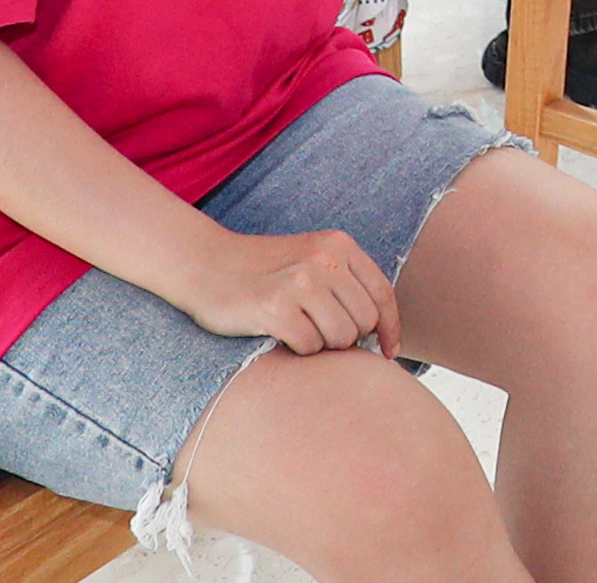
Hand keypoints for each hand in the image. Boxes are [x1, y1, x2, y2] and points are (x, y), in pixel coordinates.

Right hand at [185, 228, 399, 356]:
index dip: (391, 328)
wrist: (205, 264)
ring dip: (322, 344)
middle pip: (364, 322)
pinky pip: (309, 347)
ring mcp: (299, 282)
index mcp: (338, 245)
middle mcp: (323, 259)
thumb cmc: (263, 271)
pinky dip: (298, 349)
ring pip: (340, 338)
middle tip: (318, 332)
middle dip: (347, 338)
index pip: (382, 293)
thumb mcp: (311, 260)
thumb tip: (381, 333)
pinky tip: (280, 334)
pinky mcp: (274, 307)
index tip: (389, 352)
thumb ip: (345, 284)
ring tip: (298, 329)